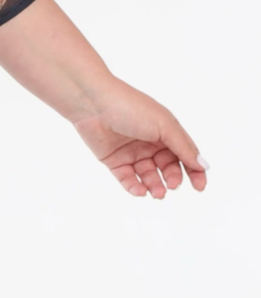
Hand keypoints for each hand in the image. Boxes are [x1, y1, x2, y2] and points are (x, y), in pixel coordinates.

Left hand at [69, 77, 207, 199]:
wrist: (93, 103)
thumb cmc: (131, 107)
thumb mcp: (164, 125)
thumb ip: (183, 146)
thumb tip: (203, 165)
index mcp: (166, 131)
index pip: (185, 154)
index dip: (194, 171)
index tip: (200, 187)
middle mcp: (150, 142)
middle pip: (167, 168)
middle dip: (172, 179)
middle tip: (172, 186)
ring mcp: (132, 152)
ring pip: (148, 176)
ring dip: (155, 186)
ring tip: (158, 193)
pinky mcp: (114, 160)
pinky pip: (128, 179)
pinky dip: (135, 187)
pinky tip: (140, 191)